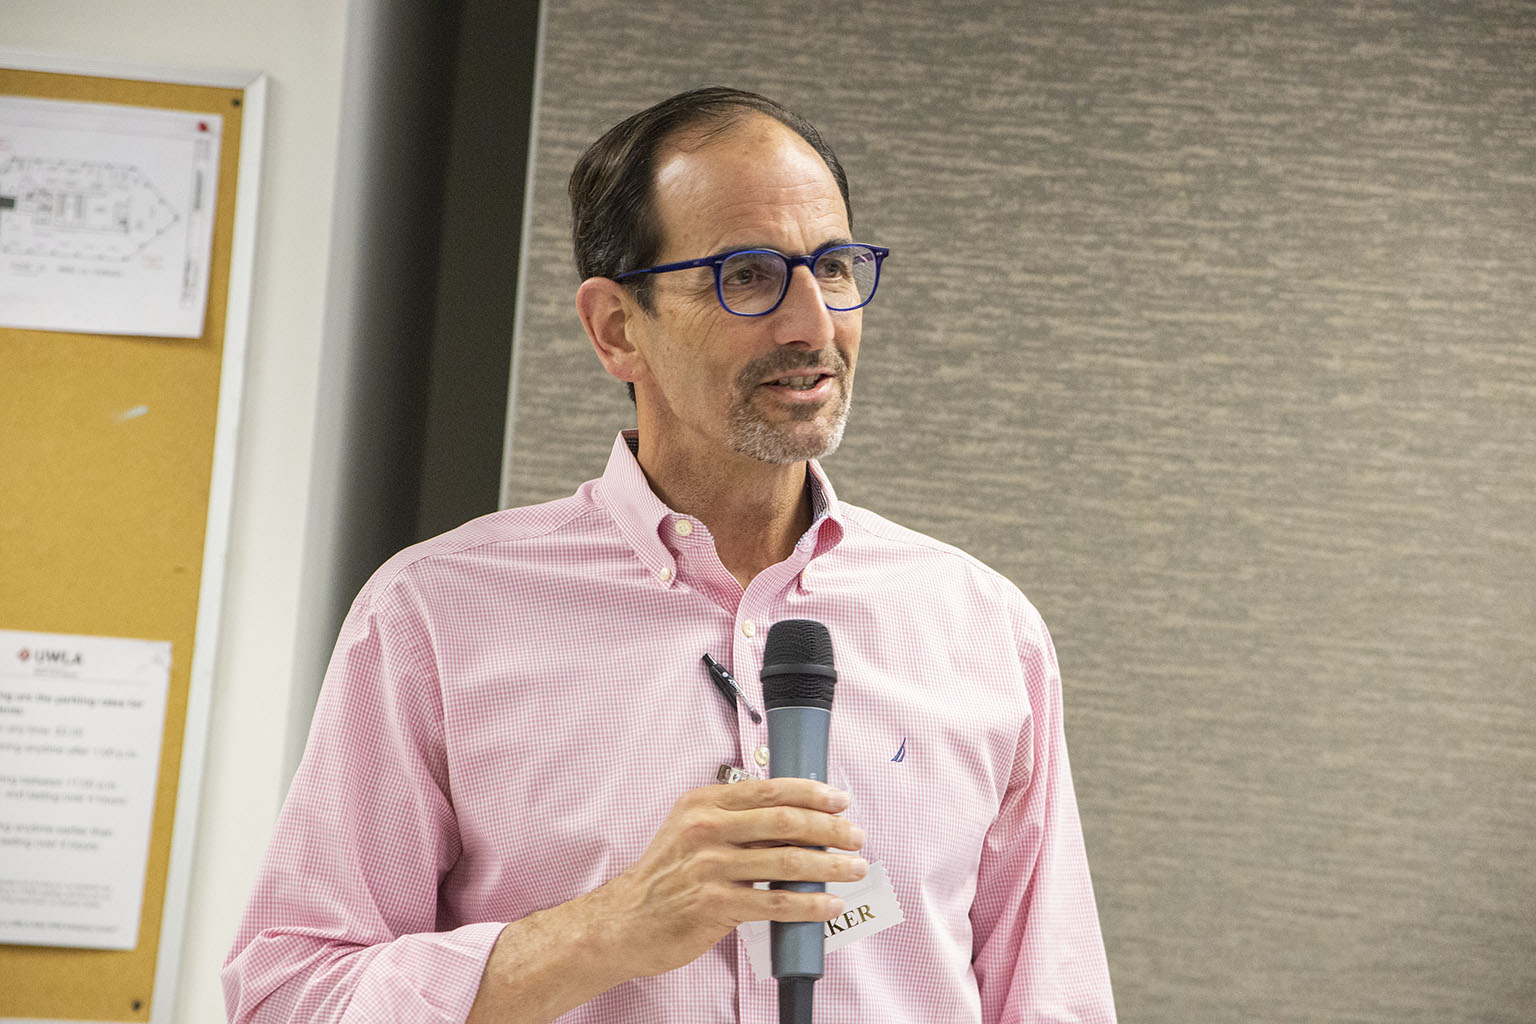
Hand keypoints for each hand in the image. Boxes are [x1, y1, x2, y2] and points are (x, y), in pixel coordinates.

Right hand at [592, 777, 867, 978]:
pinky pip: (775, 904)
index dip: (813, 793)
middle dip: (830, 828)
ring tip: (854, 869)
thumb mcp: (691, 828)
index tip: (840, 800)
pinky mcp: (714, 905)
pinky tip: (828, 905)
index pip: (770, 789)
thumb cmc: (665, 875)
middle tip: (856, 836)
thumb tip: (794, 815)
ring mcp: (709, 867)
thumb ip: (734, 817)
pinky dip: (809, 905)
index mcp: (704, 803)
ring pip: (787, 862)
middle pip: (785, 821)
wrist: (625, 920)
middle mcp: (706, 829)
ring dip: (830, 866)